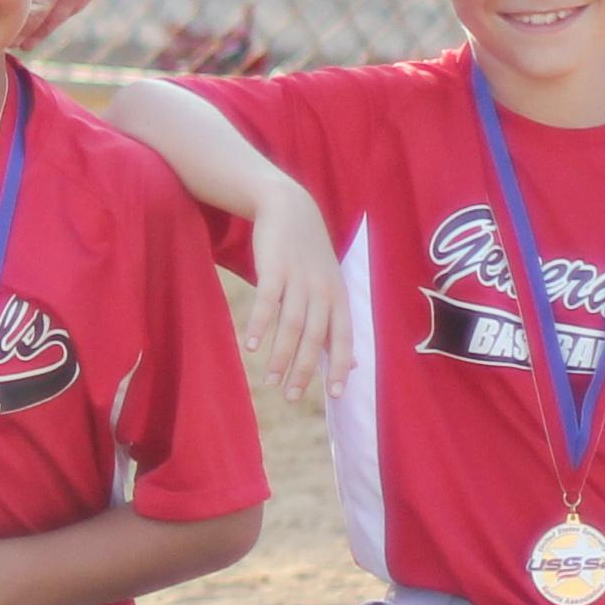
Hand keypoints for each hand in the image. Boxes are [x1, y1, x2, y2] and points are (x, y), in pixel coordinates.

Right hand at [238, 178, 352, 406]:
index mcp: (339, 297)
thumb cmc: (309, 255)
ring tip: (268, 380)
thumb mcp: (331, 286)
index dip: (340, 366)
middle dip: (304, 370)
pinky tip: (250, 345)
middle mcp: (323, 290)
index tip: (335, 395)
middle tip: (290, 396)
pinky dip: (259, 325)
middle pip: (315, 338)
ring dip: (280, 356)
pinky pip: (267, 302)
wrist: (290, 207)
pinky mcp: (274, 268)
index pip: (344, 338)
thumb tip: (354, 363)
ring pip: (291, 326)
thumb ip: (338, 323)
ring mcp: (298, 279)